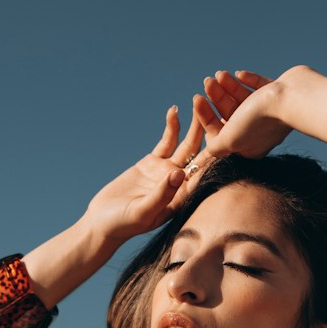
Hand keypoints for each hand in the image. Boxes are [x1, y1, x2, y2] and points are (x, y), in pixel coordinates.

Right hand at [83, 104, 205, 247]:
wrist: (103, 222)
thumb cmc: (123, 225)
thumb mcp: (143, 212)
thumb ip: (162, 195)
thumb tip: (179, 174)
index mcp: (183, 199)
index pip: (204, 175)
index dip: (215, 156)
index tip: (224, 135)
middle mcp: (180, 184)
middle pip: (200, 157)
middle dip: (207, 134)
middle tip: (214, 110)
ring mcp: (166, 172)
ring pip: (186, 146)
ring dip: (192, 126)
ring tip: (198, 102)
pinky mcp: (152, 163)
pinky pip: (166, 142)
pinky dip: (171, 128)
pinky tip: (175, 111)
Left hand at [189, 68, 298, 166]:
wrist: (292, 100)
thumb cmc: (259, 121)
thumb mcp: (229, 140)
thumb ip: (215, 147)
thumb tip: (204, 155)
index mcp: (248, 147)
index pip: (221, 132)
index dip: (206, 116)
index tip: (197, 99)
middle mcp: (259, 132)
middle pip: (231, 114)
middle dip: (217, 97)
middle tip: (207, 81)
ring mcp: (270, 114)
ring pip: (244, 99)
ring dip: (229, 86)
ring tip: (219, 74)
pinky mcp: (279, 96)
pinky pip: (260, 87)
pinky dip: (248, 80)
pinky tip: (240, 73)